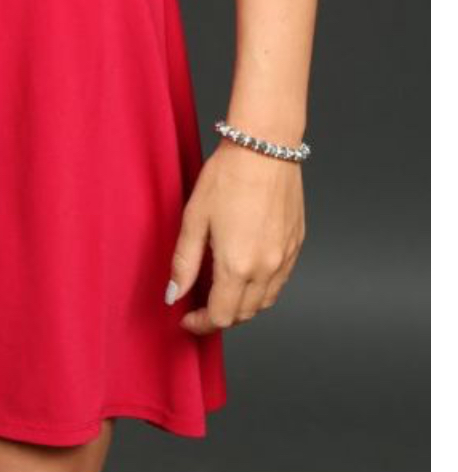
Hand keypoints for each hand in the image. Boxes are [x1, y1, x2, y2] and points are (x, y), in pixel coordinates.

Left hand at [165, 139, 305, 332]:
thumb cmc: (227, 177)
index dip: (202, 324)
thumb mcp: (194, 218)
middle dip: (220, 316)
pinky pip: (280, 281)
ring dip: (242, 305)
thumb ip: (184, 262)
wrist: (264, 148)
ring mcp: (285, 258)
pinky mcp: (296, 244)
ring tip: (221, 290)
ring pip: (265, 302)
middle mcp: (266, 268)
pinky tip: (247, 272)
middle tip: (200, 304)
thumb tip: (174, 295)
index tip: (187, 318)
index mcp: (237, 265)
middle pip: (244, 313)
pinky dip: (262, 288)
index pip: (221, 316)